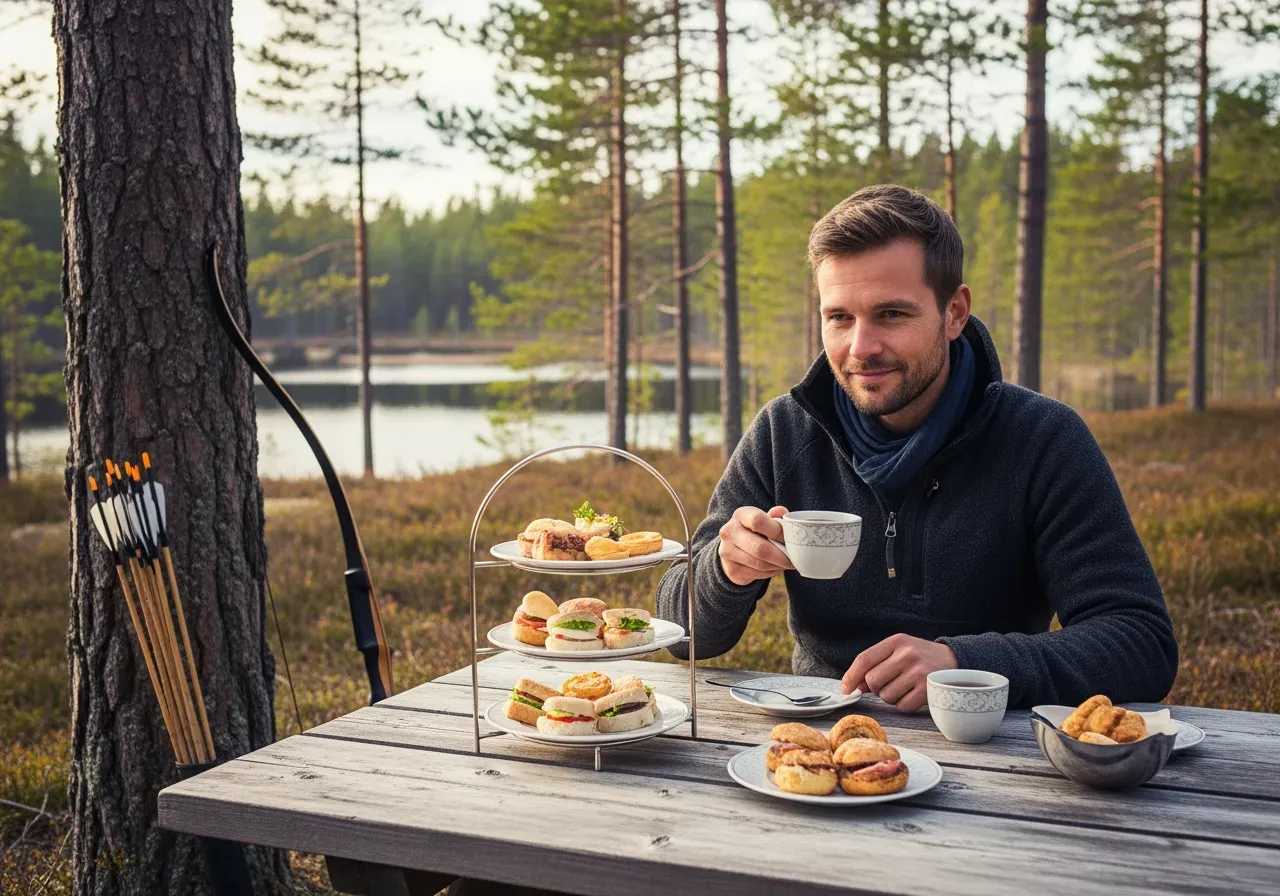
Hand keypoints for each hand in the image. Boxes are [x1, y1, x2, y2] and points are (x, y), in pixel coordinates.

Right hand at [717, 505, 793, 585]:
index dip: (777, 531)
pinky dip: (770, 573)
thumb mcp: (765, 519)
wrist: (733, 546)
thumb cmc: (756, 530)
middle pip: (760, 548)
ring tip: (785, 563)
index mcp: (740, 515)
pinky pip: (756, 574)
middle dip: (781, 556)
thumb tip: (782, 513)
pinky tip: (774, 567)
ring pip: (760, 564)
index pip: (757, 521)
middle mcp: (729, 532)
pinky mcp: (730, 569)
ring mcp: (727, 551)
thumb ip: (775, 516)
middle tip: (793, 560)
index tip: (790, 539)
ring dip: (777, 566)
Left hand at [841, 634, 957, 712]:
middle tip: (889, 683)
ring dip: (891, 696)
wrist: (956, 660)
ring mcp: (918, 672)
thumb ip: (877, 664)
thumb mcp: (900, 651)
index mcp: (897, 641)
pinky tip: (914, 694)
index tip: (846, 689)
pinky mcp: (928, 689)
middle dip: (875, 688)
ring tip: (905, 686)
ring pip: (886, 696)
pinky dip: (904, 704)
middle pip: (872, 681)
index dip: (851, 676)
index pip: (864, 659)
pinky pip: (902, 706)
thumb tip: (855, 686)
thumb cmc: (921, 657)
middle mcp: (907, 654)